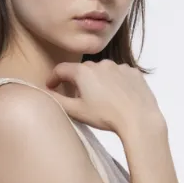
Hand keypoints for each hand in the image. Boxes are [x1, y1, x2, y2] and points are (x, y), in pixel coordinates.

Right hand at [45, 60, 162, 135]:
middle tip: (79, 99)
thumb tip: (45, 93)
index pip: (61, 70)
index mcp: (83, 71)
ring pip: (102, 72)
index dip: (53, 78)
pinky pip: (119, 75)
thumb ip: (58, 100)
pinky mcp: (133, 72)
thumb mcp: (76, 111)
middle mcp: (100, 63)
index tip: (51, 86)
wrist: (138, 119)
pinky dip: (115, 83)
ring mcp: (118, 66)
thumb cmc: (106, 116)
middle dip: (78, 82)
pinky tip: (118, 98)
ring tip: (102, 101)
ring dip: (98, 82)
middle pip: (82, 71)